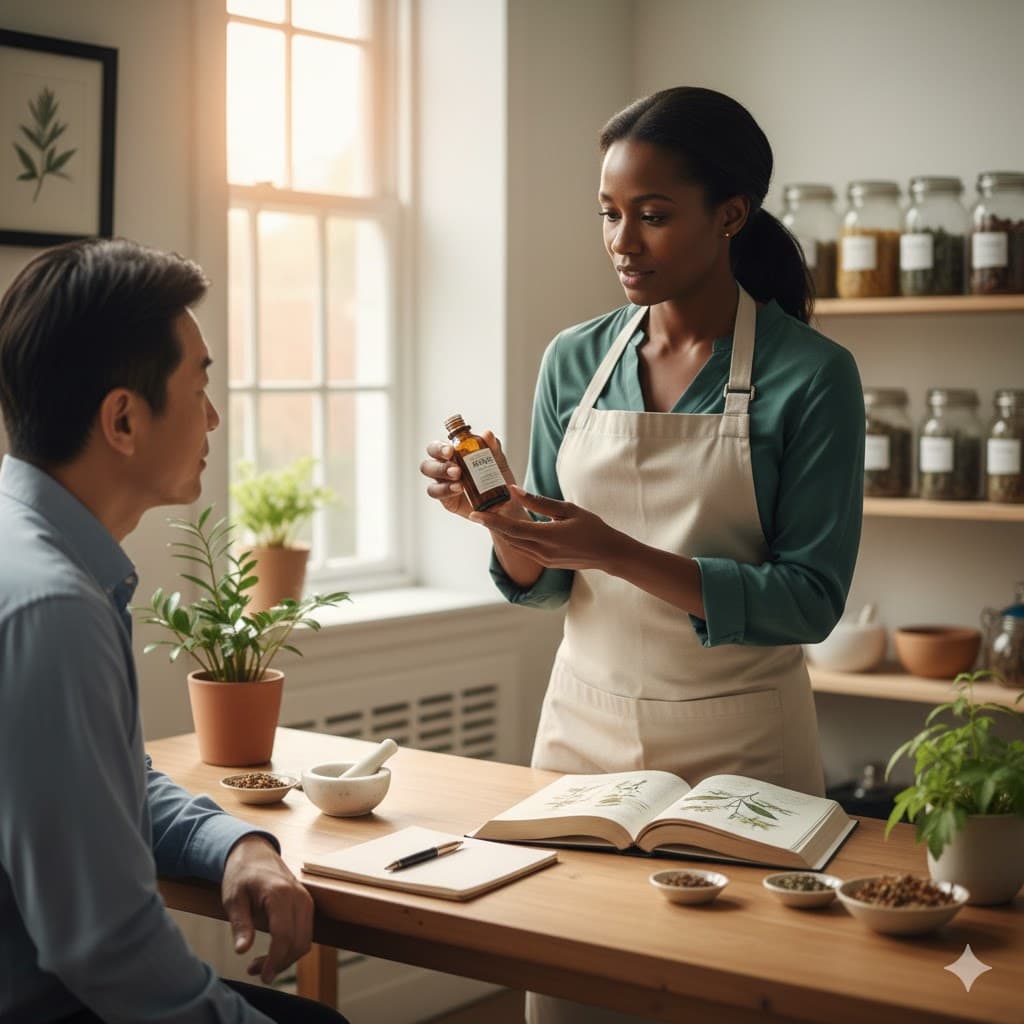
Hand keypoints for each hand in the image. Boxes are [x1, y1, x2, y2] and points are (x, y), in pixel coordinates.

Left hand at [221, 835, 313, 983]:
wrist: (255, 852)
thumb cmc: (241, 874)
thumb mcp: (233, 898)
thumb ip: (240, 924)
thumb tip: (242, 950)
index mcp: (280, 893)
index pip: (284, 934)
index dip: (275, 959)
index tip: (263, 976)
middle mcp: (298, 897)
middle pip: (298, 941)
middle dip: (279, 963)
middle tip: (254, 971)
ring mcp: (305, 900)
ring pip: (305, 941)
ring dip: (286, 958)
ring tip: (259, 964)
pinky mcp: (306, 905)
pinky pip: (305, 933)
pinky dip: (292, 948)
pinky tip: (273, 952)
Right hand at [419, 430, 520, 519]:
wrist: (501, 500)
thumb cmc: (495, 476)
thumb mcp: (497, 461)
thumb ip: (492, 447)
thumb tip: (487, 434)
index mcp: (451, 454)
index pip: (436, 447)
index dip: (439, 448)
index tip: (451, 451)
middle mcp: (443, 466)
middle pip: (428, 462)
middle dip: (440, 465)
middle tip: (457, 470)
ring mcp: (442, 483)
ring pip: (430, 479)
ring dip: (442, 477)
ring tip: (459, 482)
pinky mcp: (445, 498)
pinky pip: (436, 492)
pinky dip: (445, 490)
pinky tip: (458, 489)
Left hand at [470, 486, 624, 571]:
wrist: (608, 553)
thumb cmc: (592, 528)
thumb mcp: (568, 509)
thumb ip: (539, 502)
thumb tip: (514, 491)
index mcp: (547, 536)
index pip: (511, 528)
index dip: (491, 521)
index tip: (474, 514)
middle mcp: (542, 551)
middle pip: (508, 537)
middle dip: (492, 525)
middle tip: (479, 511)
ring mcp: (543, 560)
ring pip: (514, 545)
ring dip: (502, 532)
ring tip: (491, 517)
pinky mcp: (546, 563)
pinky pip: (523, 550)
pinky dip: (514, 538)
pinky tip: (511, 528)